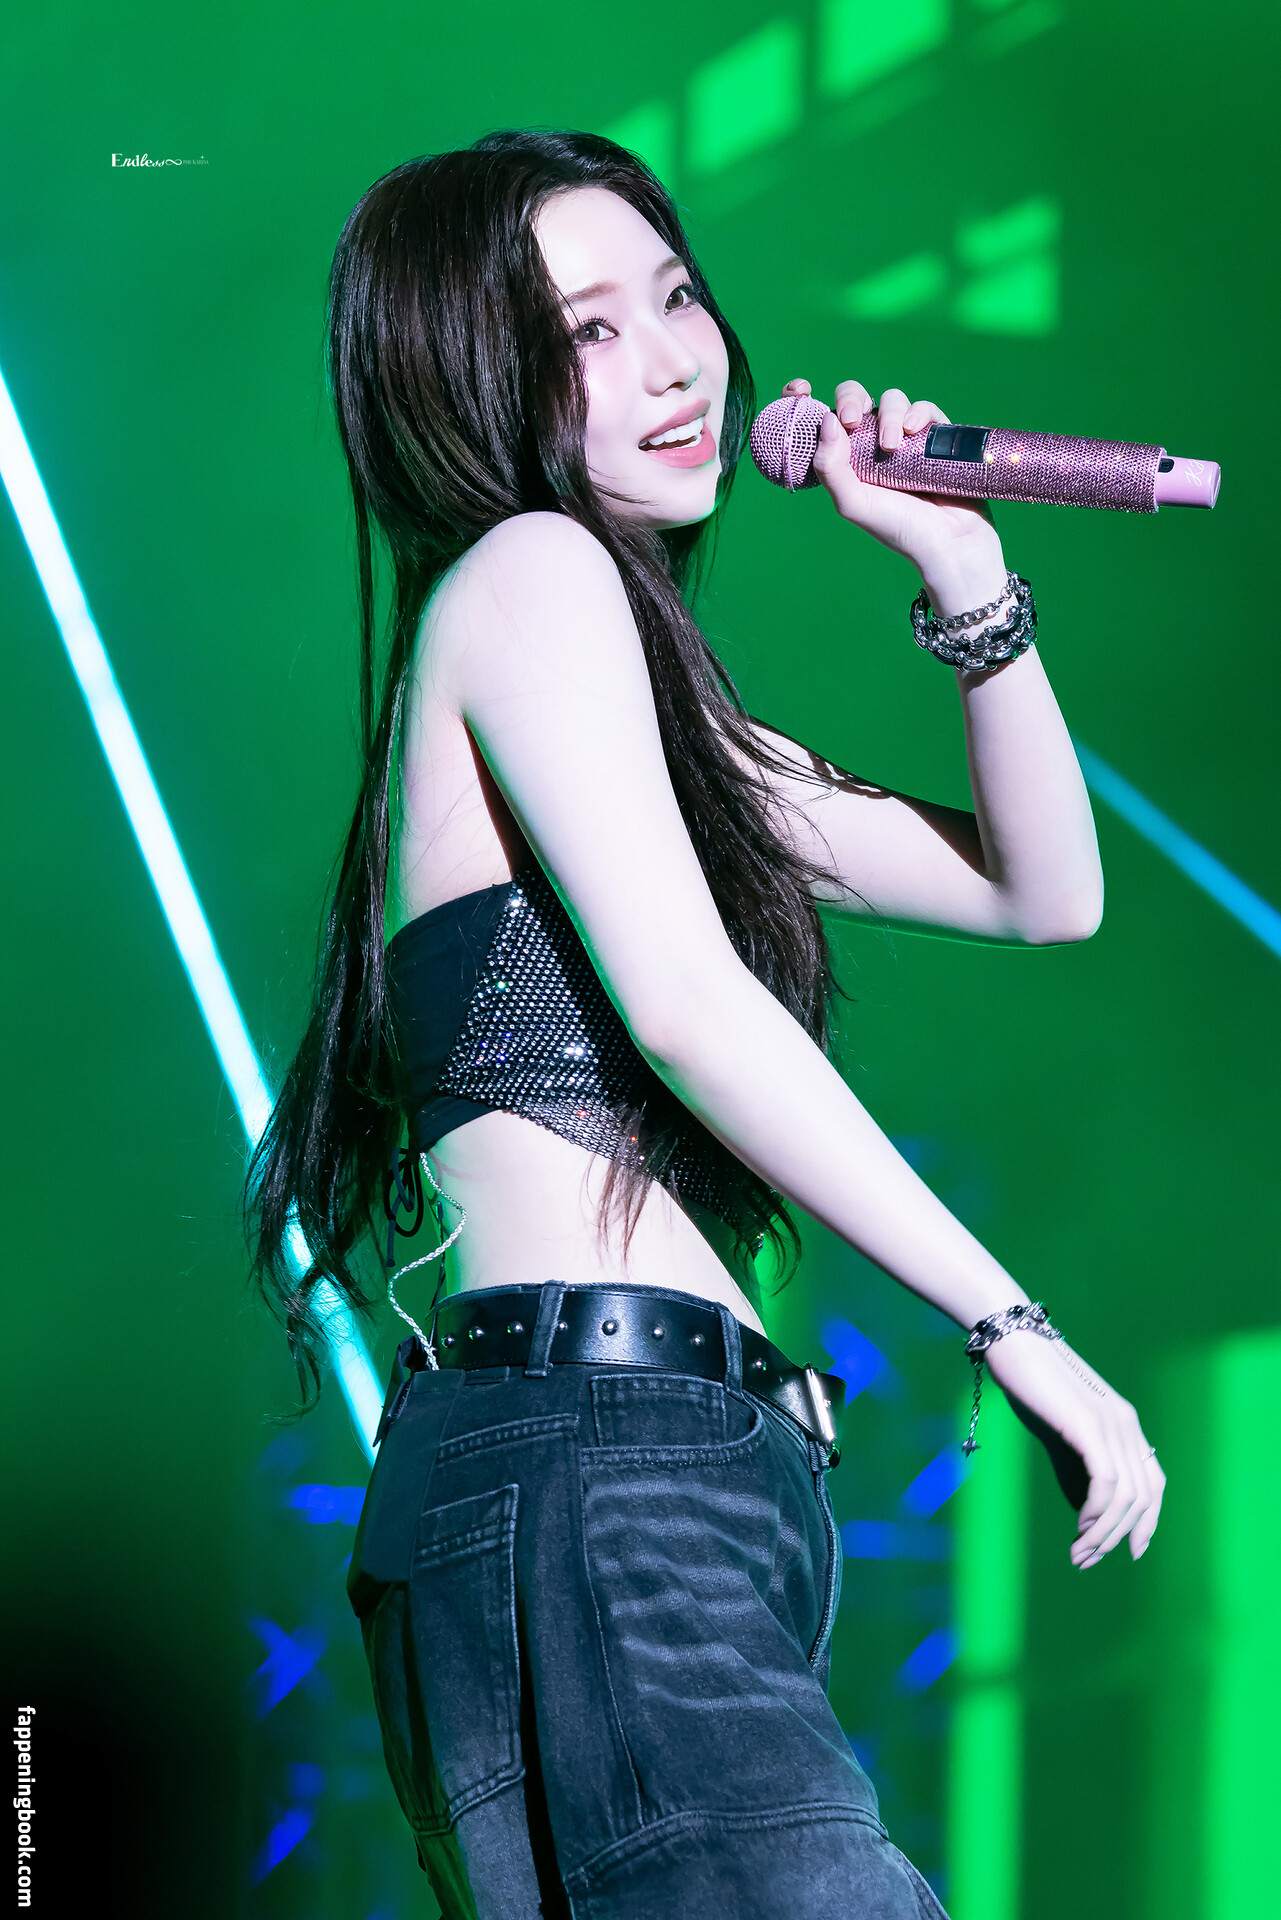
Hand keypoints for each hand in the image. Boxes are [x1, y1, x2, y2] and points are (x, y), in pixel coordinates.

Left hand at [782, 375, 1001, 584]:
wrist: (947, 539)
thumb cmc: (897, 526)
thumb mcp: (852, 502)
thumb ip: (830, 467)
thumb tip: (826, 421)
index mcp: (846, 457)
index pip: (823, 418)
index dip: (808, 401)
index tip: (800, 392)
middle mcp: (872, 442)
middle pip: (855, 398)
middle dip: (851, 400)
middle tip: (853, 422)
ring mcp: (904, 436)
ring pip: (890, 400)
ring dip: (888, 415)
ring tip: (892, 445)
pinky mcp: (934, 434)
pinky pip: (923, 408)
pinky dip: (917, 412)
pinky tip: (913, 431)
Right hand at [980, 1327, 1165, 1566]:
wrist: (1011, 1339)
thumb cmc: (1029, 1382)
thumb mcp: (1059, 1431)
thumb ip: (1077, 1465)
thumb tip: (1087, 1514)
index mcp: (1125, 1424)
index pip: (1153, 1484)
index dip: (1147, 1523)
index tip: (1129, 1553)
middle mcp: (1127, 1424)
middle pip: (1143, 1498)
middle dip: (1119, 1538)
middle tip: (1086, 1560)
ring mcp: (1112, 1423)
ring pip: (1126, 1497)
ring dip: (1104, 1534)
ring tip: (1079, 1554)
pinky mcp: (1089, 1424)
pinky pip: (1106, 1482)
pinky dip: (1096, 1513)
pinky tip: (1080, 1528)